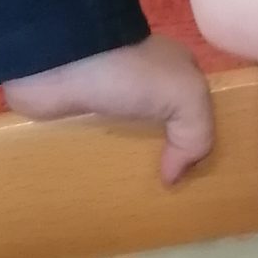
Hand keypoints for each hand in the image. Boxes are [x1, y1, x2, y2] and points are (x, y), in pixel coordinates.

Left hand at [2, 35, 215, 184]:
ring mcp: (107, 97)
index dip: (196, 140)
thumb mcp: (186, 96)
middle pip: (161, 126)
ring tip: (130, 198)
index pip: (193, 110)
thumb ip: (196, 136)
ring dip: (127, 163)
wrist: (61, 60)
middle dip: (163, 156)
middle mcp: (142, 81)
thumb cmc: (132, 72)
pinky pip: (93, 142)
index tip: (192, 176)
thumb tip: (173, 177)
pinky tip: (99, 185)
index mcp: (173, 69)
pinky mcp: (75, 112)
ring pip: (127, 137)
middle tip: (163, 192)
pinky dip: (95, 161)